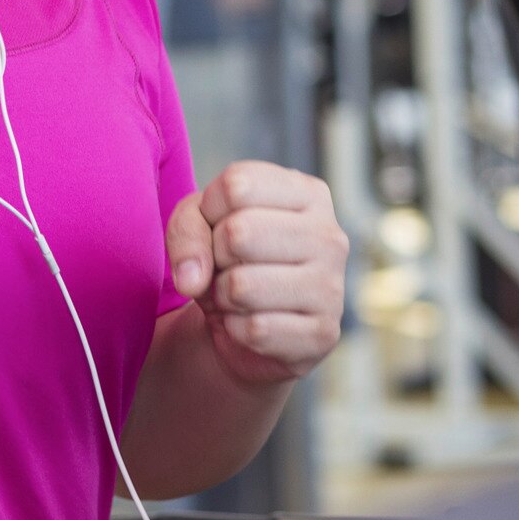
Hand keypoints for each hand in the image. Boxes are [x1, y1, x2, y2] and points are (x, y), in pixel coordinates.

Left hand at [167, 161, 347, 386]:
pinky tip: (249, 322)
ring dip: (222, 296)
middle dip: (215, 256)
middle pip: (239, 232)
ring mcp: (332, 286)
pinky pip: (254, 330)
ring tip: (236, 295)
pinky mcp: (323, 334)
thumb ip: (186, 230)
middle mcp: (330, 235)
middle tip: (227, 266)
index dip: (208, 211)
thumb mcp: (200, 224)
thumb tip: (192, 280)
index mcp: (308, 193)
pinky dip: (235, 329)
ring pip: (242, 286)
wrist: (246, 325)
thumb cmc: (228, 259)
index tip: (219, 226)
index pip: (236, 185)